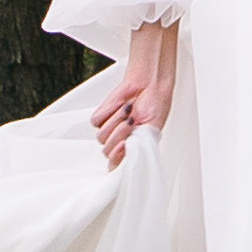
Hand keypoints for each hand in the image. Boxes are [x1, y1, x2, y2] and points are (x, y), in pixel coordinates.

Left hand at [93, 23, 176, 168]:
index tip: (124, 146)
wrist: (149, 85)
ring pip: (101, 136)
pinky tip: (121, 105)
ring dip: (116, 121)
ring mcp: (109, 130)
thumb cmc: (154, 107)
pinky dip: (109, 111)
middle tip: (132, 121)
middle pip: (107, 150)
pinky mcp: (101, 116)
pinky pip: (97, 121)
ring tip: (129, 109)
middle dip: (119, 135)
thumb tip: (127, 154)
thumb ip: (139, 146)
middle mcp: (118, 142)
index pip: (115, 166)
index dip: (115, 160)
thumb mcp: (151, 130)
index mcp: (131, 150)